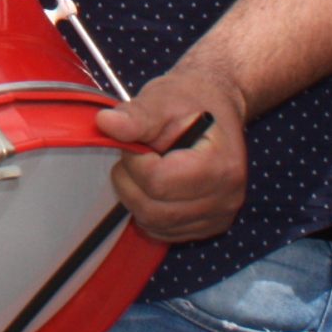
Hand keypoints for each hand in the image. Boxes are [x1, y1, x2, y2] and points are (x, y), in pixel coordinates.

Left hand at [94, 62, 248, 242]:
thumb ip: (136, 115)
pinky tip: (155, 185)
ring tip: (147, 166)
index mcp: (220, 166)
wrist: (216, 106)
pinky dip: (149, 211)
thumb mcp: (162, 99)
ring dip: (137, 197)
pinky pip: (164, 232)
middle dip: (130, 181)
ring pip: (156, 224)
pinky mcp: (208, 226)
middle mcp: (226, 199)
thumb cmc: (190, 100)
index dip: (133, 161)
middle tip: (134, 153)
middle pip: (154, 210)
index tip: (135, 141)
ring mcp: (219, 216)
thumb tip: (105, 124)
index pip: (157, 182)